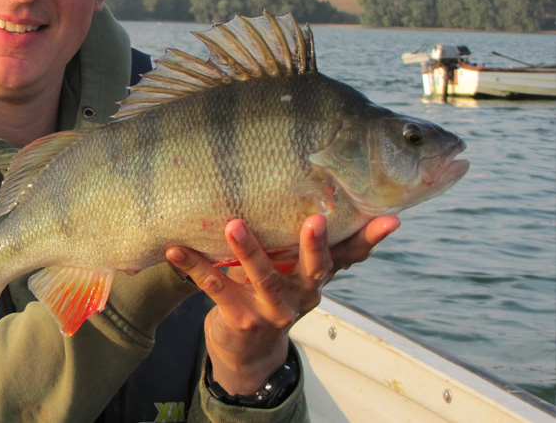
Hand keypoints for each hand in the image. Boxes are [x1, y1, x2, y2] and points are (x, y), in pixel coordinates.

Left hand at [165, 214, 398, 395]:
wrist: (247, 350)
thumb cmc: (277, 293)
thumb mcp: (302, 273)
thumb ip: (323, 246)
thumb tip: (376, 213)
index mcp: (318, 278)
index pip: (350, 255)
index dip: (370, 238)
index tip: (387, 220)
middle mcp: (302, 296)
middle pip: (313, 268)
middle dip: (314, 245)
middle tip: (315, 220)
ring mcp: (271, 310)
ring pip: (262, 277)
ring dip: (248, 251)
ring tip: (233, 225)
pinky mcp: (239, 317)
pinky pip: (215, 287)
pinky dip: (194, 266)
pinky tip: (176, 248)